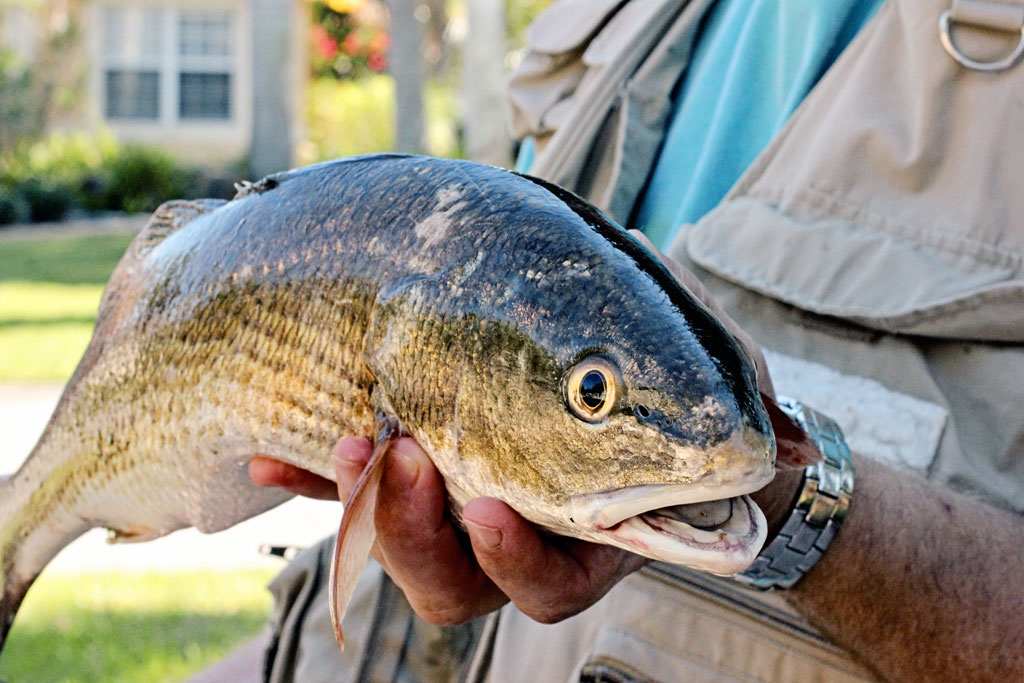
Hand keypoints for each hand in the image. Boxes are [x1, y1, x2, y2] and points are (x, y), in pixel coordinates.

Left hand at [249, 234, 799, 624]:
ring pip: (398, 546)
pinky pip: (363, 492)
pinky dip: (320, 478)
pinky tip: (272, 448)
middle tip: (397, 450)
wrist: (645, 375)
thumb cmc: (692, 393)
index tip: (494, 507)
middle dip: (415, 532)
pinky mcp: (425, 469)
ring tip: (337, 442)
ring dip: (357, 505)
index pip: (550, 586)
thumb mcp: (726, 387)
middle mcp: (523, 538)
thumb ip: (746, 410)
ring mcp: (467, 507)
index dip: (518, 561)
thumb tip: (780, 439)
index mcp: (595, 540)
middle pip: (456, 584)